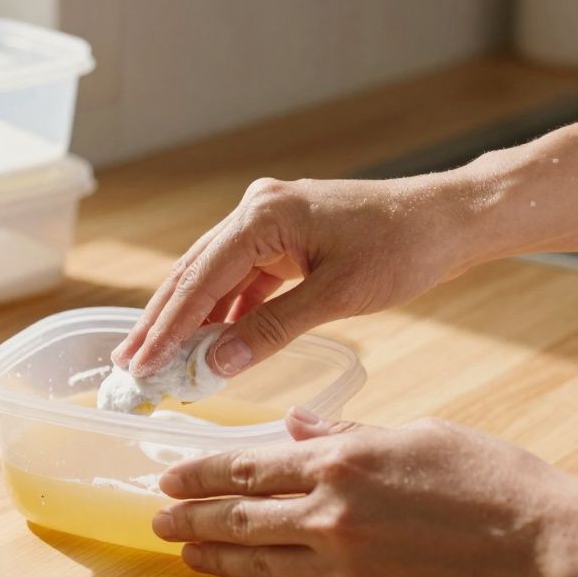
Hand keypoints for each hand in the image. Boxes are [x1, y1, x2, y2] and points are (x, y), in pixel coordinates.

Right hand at [112, 174, 477, 377]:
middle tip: (128, 366)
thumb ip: (272, 330)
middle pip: (193, 274)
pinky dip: (222, 312)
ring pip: (212, 277)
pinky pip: (240, 278)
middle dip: (161, 323)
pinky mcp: (283, 237)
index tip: (141, 365)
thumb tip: (217, 364)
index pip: (201, 279)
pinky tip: (207, 344)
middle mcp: (256, 210)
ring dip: (187, 319)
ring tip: (155, 359)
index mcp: (264, 216)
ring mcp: (268, 221)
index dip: (168, 327)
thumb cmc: (404, 248)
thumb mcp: (337, 296)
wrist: (448, 219)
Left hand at [152, 411, 571, 576]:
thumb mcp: (413, 433)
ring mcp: (345, 567)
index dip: (200, 473)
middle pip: (239, 518)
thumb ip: (343, 432)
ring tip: (187, 553)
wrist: (545, 543)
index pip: (246, 466)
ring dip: (216, 558)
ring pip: (259, 563)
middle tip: (159, 518)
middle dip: (191, 518)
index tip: (169, 476)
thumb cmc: (488, 478)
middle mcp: (330, 514)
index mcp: (339, 461)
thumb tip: (293, 425)